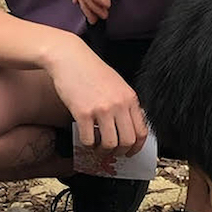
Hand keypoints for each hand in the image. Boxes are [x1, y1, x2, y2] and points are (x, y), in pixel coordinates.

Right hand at [44, 36, 148, 156]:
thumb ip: (125, 103)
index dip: (136, 147)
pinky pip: (89, 140)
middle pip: (128, 141)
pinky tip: (86, 138)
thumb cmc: (91, 69)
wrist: (70, 58)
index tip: (130, 152)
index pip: (141, 131)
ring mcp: (101, 109)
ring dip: (103, 150)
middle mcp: (118, 104)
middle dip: (120, 152)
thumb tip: (129, 125)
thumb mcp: (117, 83)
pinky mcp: (83, 113)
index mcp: (129, 98)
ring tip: (97, 146)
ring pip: (110, 144)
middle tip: (113, 153)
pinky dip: (88, 144)